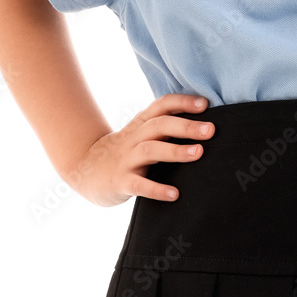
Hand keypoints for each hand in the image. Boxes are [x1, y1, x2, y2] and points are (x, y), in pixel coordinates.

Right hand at [66, 94, 214, 206]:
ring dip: (175, 151)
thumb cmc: (126, 151)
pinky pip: (138, 185)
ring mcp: (126, 159)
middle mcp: (134, 137)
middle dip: (186, 126)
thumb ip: (166, 127)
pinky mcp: (120, 181)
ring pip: (150, 150)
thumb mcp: (142, 133)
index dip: (182, 102)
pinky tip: (174, 194)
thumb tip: (204, 124)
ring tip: (199, 153)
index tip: (205, 104)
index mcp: (142, 123)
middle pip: (159, 125)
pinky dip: (157, 189)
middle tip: (210, 130)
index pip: (162, 105)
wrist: (86, 169)